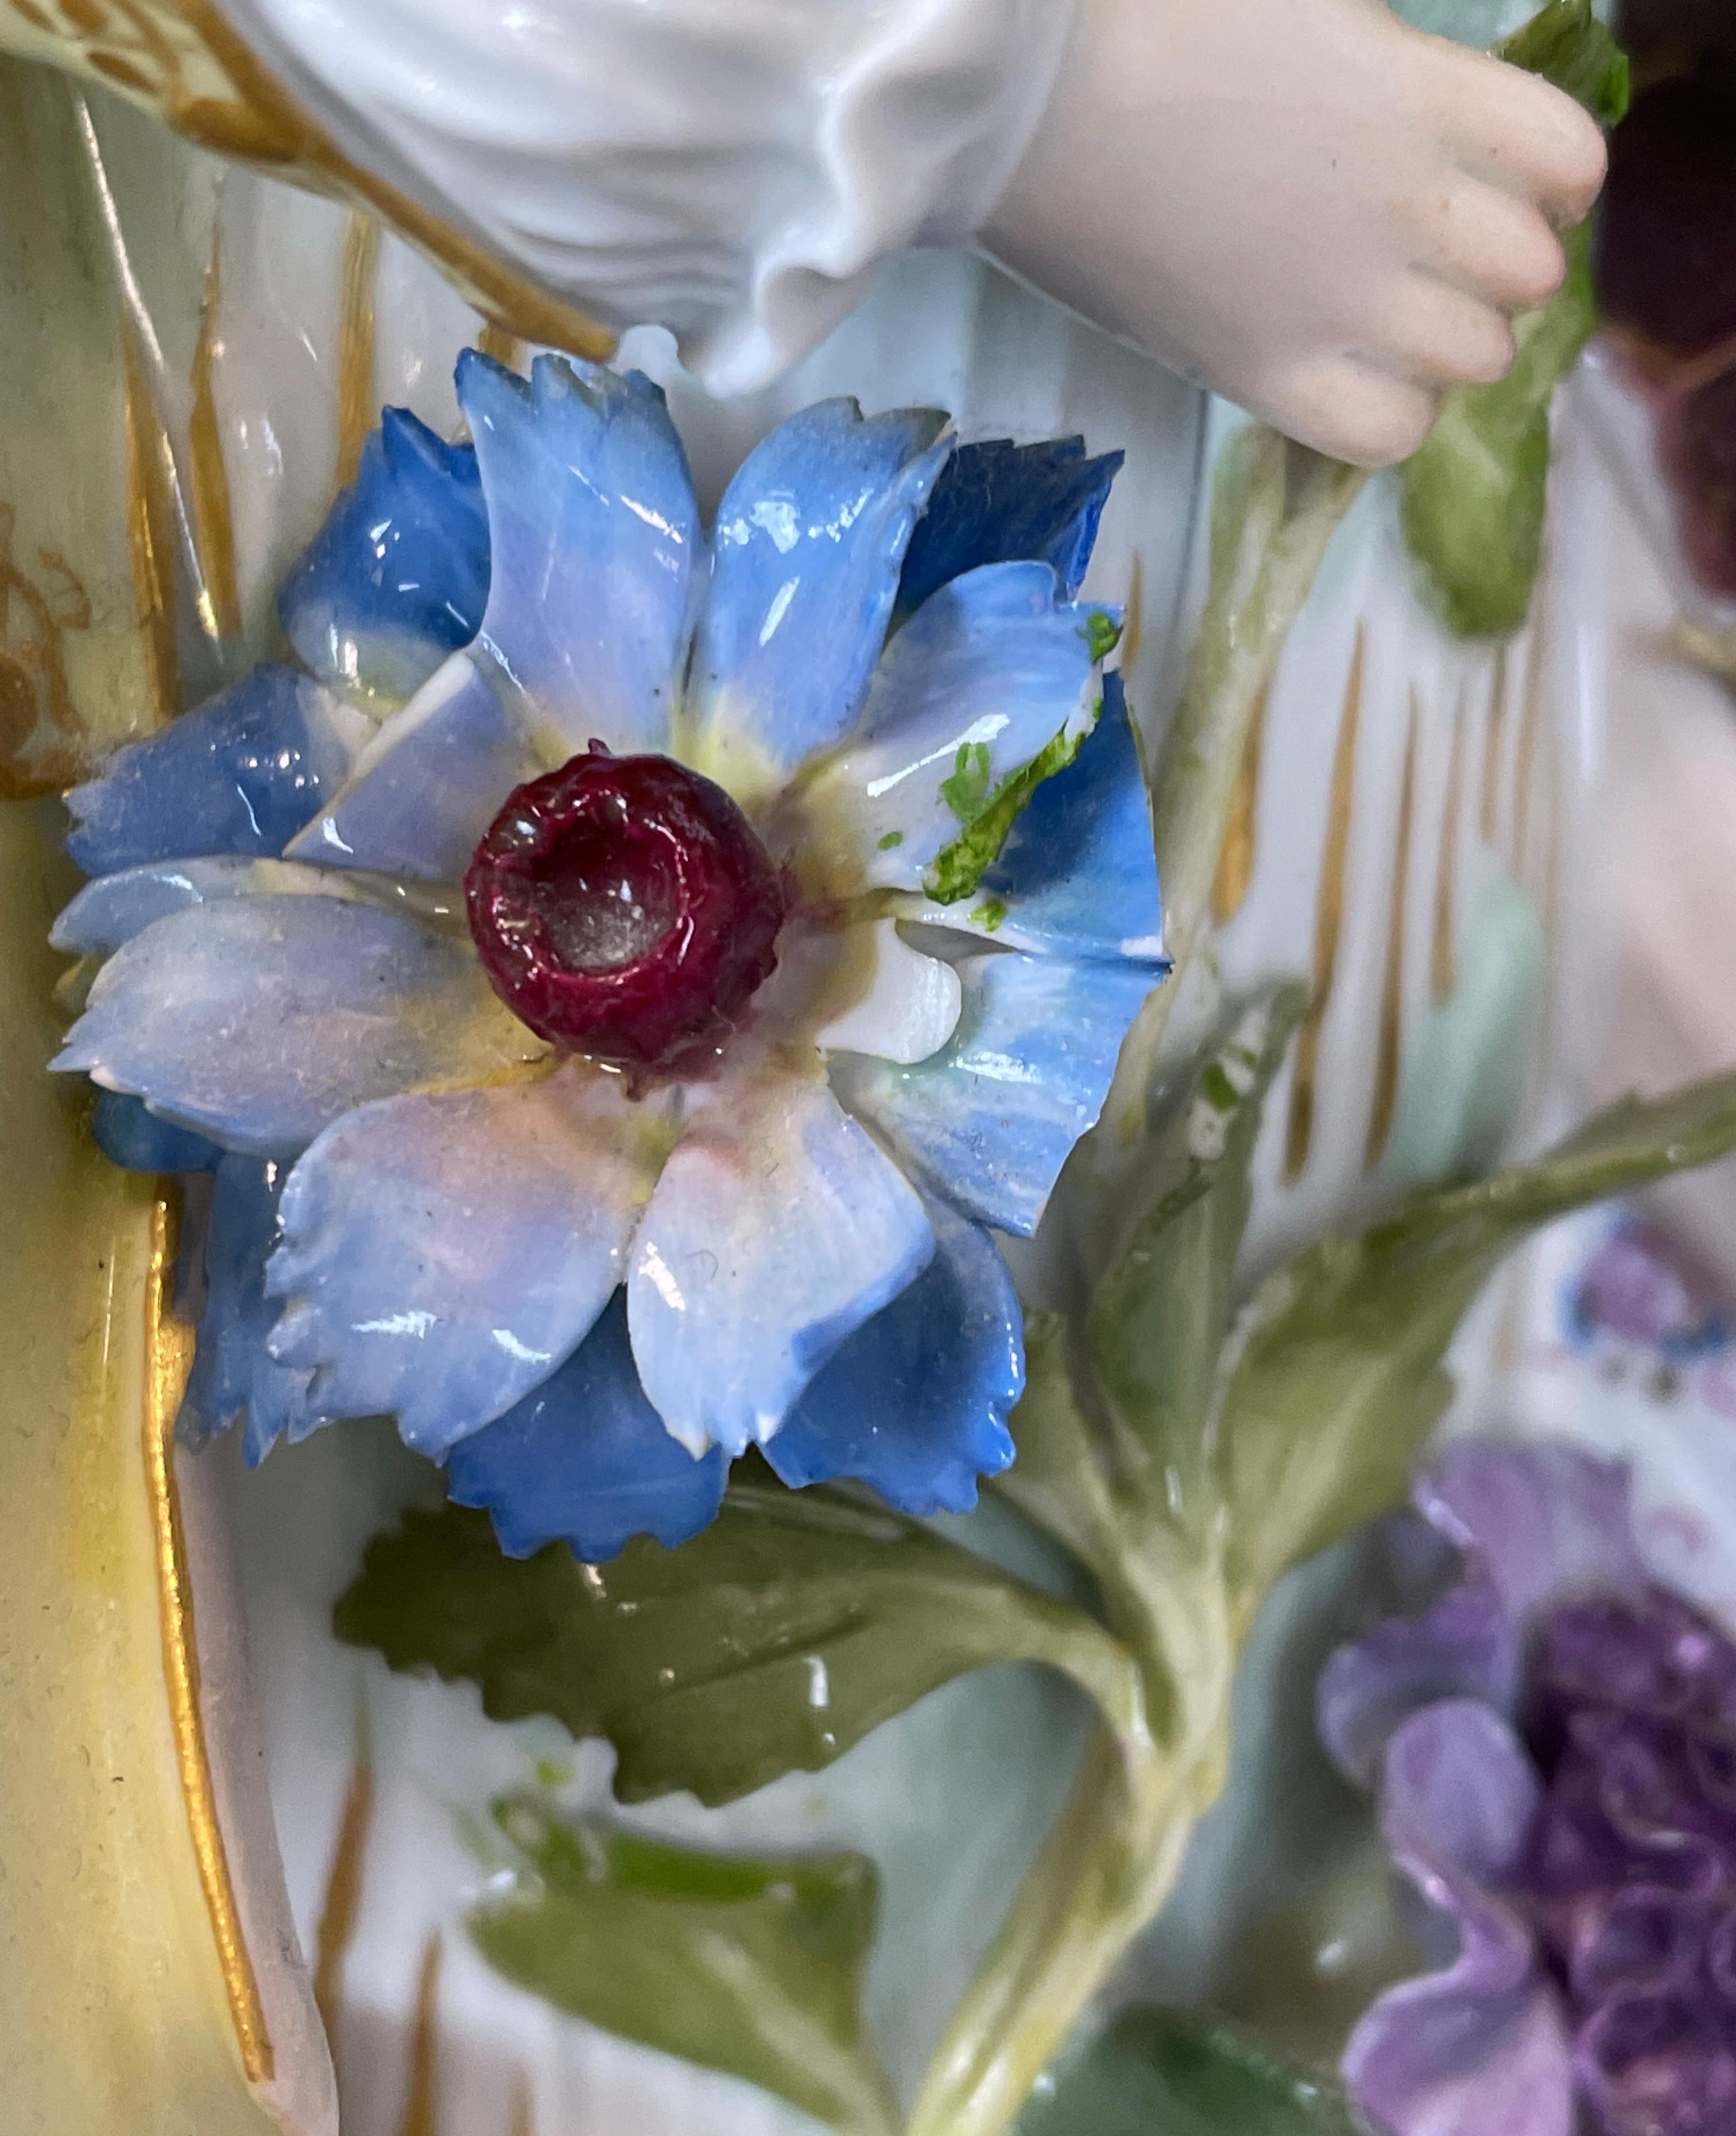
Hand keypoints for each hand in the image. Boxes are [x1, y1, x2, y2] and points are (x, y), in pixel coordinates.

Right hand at [981, 0, 1606, 464]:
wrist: (1020, 103)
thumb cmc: (1150, 22)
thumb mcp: (1308, 4)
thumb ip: (1392, 65)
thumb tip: (1418, 115)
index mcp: (1424, 96)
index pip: (1569, 163)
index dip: (1553, 181)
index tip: (1508, 182)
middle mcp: (1404, 209)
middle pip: (1528, 277)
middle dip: (1496, 266)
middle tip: (1433, 254)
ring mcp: (1338, 305)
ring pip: (1475, 362)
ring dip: (1446, 343)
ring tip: (1386, 319)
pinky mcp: (1264, 376)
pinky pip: (1389, 434)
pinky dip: (1391, 414)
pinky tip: (1351, 376)